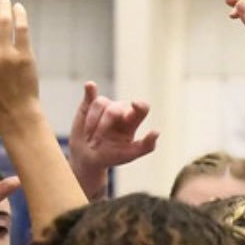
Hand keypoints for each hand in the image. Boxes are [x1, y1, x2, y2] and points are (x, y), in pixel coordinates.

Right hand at [68, 82, 158, 197]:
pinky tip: (90, 86)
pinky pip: (90, 94)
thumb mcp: (130, 155)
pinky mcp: (88, 105)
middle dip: (102, 128)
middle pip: (114, 110)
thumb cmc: (112, 156)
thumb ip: (146, 146)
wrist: (88, 158)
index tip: (135, 104)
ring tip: (88, 139)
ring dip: (91, 124)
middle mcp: (120, 111)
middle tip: (94, 145)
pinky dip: (90, 90)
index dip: (140, 105)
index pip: (142, 108)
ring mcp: (104, 107)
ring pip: (100, 104)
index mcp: (132, 121)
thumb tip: (157, 131)